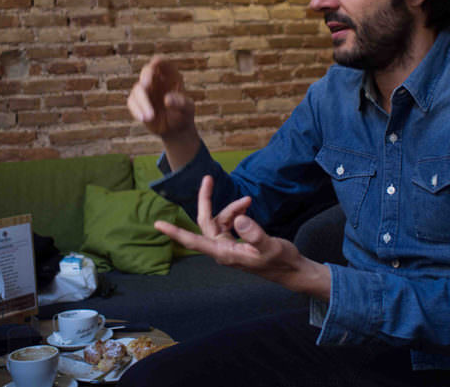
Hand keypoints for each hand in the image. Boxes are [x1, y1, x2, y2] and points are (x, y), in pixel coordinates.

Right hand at [127, 56, 194, 137]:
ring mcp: (146, 90)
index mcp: (171, 76)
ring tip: (150, 117)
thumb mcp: (187, 109)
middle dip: (146, 76)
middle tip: (146, 85)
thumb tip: (166, 99)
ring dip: (142, 102)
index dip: (158, 62)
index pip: (162, 63)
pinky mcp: (138, 102)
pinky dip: (136, 109)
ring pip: (138, 88)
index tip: (154, 65)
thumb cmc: (184, 115)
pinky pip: (132, 102)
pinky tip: (143, 119)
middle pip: (147, 71)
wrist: (176, 130)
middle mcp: (157, 80)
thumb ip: (180, 103)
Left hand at [154, 176, 330, 299]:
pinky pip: (229, 222)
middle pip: (206, 222)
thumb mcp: (270, 246)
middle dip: (206, 201)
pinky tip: (247, 207)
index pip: (194, 241)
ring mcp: (228, 245)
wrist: (291, 269)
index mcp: (225, 253)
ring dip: (232, 207)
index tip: (158, 225)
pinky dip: (236, 212)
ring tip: (249, 200)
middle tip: (208, 179)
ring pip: (220, 219)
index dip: (175, 232)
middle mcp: (222, 249)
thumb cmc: (281, 261)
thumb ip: (254, 234)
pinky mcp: (235, 241)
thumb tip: (239, 219)